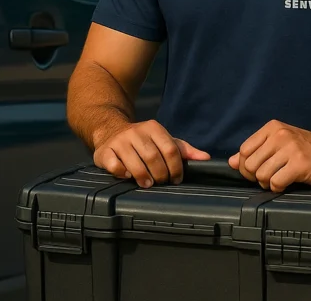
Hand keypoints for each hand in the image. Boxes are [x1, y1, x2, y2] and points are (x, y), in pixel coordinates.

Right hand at [94, 119, 209, 187]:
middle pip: (154, 158)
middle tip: (161, 182)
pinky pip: (115, 165)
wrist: (110, 130)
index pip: (170, 150)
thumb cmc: (142, 140)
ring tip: (148, 183)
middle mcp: (136, 132)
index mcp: (153, 128)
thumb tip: (206, 158)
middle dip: (161, 175)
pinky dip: (122, 173)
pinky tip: (127, 176)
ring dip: (144, 177)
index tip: (176, 179)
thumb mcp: (162, 140)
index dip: (176, 168)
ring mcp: (119, 141)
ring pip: (135, 163)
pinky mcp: (105, 151)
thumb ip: (183, 150)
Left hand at [228, 120, 310, 191]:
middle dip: (256, 177)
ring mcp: (291, 149)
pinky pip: (275, 183)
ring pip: (260, 175)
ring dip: (268, 183)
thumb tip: (231, 162)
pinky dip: (279, 188)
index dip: (246, 166)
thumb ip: (257, 151)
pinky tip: (289, 183)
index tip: (258, 171)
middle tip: (271, 178)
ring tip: (282, 179)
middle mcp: (280, 135)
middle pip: (249, 165)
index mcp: (273, 128)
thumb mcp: (282, 144)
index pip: (243, 151)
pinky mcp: (301, 164)